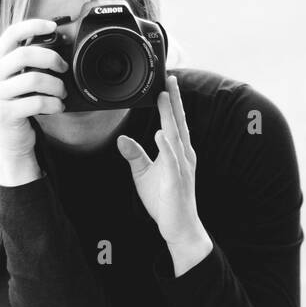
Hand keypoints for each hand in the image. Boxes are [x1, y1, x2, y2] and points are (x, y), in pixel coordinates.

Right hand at [0, 18, 68, 184]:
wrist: (9, 143)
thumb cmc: (18, 108)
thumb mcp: (17, 81)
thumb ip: (27, 63)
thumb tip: (54, 40)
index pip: (11, 34)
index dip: (33, 26)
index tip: (53, 26)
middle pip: (25, 54)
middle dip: (51, 59)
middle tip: (64, 68)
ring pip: (34, 79)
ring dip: (56, 85)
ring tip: (62, 93)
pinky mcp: (5, 114)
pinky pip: (37, 102)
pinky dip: (54, 104)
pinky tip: (58, 107)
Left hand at [117, 76, 212, 269]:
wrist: (180, 228)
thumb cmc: (165, 202)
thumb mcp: (145, 174)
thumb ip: (135, 155)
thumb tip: (121, 138)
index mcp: (178, 152)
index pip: (174, 122)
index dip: (171, 102)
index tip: (166, 83)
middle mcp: (184, 156)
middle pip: (178, 123)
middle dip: (174, 100)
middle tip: (170, 78)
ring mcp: (182, 169)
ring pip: (176, 137)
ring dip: (170, 116)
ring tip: (164, 96)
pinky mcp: (176, 182)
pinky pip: (172, 162)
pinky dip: (167, 146)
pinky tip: (161, 134)